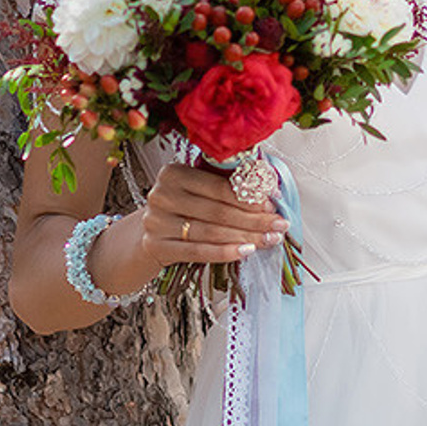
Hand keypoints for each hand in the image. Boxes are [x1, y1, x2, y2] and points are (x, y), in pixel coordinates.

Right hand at [136, 162, 285, 271]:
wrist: (147, 232)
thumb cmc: (182, 207)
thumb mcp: (197, 189)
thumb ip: (226, 185)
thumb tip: (270, 190)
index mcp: (173, 173)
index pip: (219, 187)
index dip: (249, 197)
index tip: (274, 204)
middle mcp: (161, 195)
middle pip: (218, 211)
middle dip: (254, 220)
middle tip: (279, 225)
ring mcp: (156, 222)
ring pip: (211, 232)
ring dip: (246, 237)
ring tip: (270, 239)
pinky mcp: (155, 246)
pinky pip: (198, 251)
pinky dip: (225, 252)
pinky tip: (246, 251)